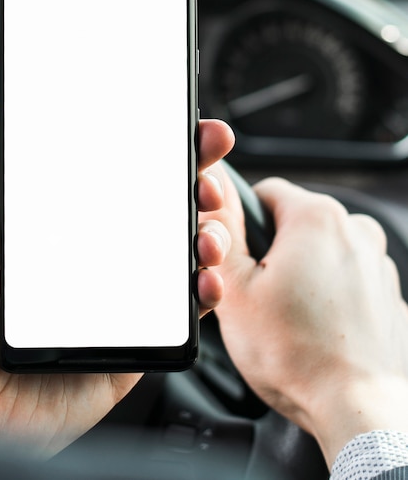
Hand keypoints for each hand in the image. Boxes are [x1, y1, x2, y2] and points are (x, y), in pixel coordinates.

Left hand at [0, 100, 233, 453]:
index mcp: (52, 233)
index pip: (112, 182)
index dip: (151, 155)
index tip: (182, 132)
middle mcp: (87, 264)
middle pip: (154, 216)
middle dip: (193, 189)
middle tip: (205, 178)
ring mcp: (111, 304)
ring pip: (175, 261)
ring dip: (206, 237)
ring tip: (206, 233)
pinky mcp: (127, 348)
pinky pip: (176, 317)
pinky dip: (202, 294)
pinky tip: (205, 281)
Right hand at [207, 176, 407, 466]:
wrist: (356, 409)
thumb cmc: (296, 354)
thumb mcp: (234, 288)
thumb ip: (220, 232)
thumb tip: (212, 195)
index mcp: (316, 218)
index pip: (266, 192)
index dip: (242, 220)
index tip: (236, 252)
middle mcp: (356, 232)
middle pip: (295, 223)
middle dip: (272, 250)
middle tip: (256, 292)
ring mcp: (378, 265)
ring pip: (321, 252)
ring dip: (301, 271)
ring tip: (286, 314)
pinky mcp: (388, 295)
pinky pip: (346, 278)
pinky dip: (328, 293)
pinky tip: (314, 326)